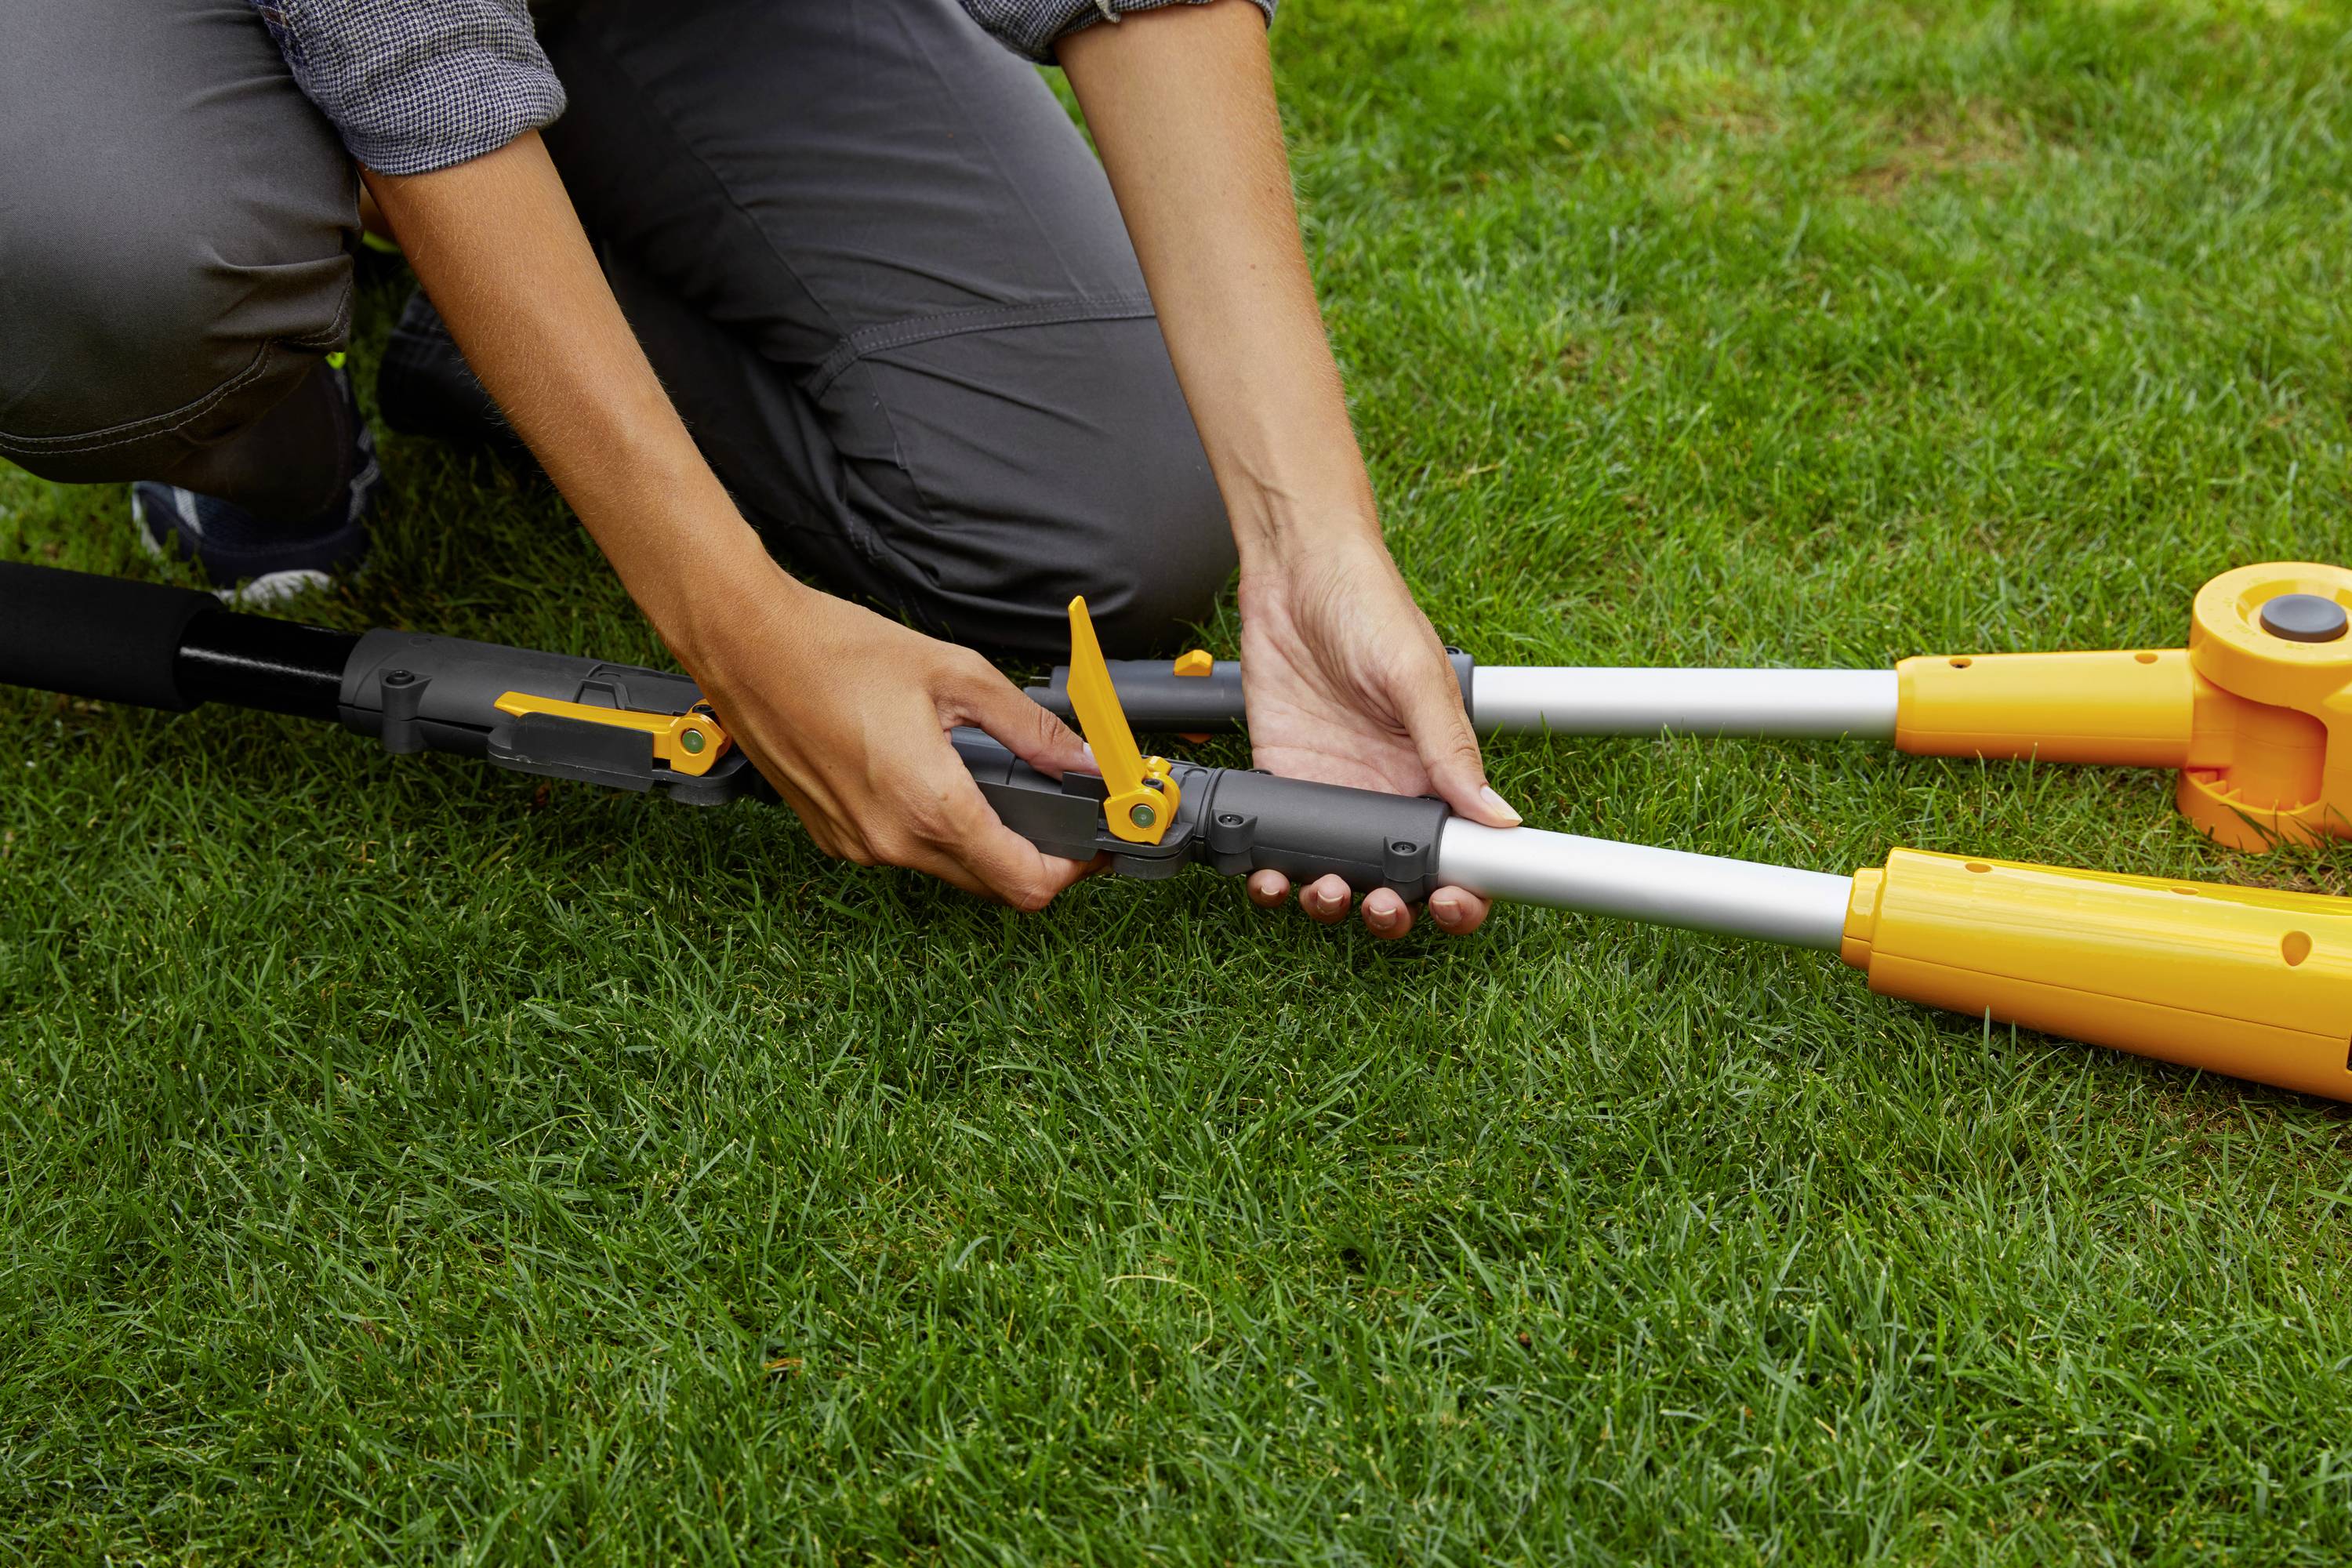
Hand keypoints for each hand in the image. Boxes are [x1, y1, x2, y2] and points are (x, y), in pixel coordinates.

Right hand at [675, 558, 1097, 907]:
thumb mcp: (955, 675)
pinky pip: (902, 850)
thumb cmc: (835, 650)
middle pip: (991, 885)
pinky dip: (931, 828)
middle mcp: (892, 842)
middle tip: (1053, 810)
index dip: (1071, 870)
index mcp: (930, 806)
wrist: (745, 646)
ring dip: (980, 840)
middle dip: (1032, 856)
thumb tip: (1081, 759)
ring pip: (947, 868)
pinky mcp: (832, 836)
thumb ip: (1029, 726)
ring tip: (988, 780)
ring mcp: (857, 845)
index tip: (1089, 844)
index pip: (1025, 882)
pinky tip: (928, 775)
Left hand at [1235, 534, 1519, 938]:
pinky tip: (1265, 876)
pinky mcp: (1278, 780)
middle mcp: (1384, 790)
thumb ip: (1450, 750)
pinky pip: (1275, 845)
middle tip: (1381, 906)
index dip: (1460, 893)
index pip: (1459, 852)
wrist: (1294, 569)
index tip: (1453, 906)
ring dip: (1329, 901)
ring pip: (1334, 875)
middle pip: (1397, 881)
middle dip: (1392, 910)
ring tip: (1321, 890)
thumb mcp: (1415, 676)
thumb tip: (1500, 817)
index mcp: (1433, 770)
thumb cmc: (1368, 604)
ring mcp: (1330, 791)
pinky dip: (1269, 873)